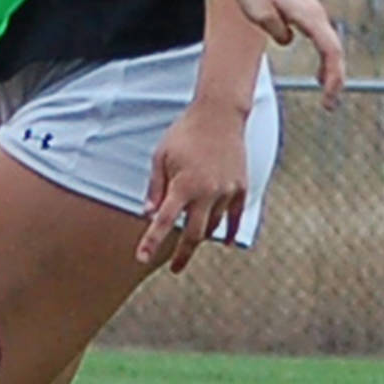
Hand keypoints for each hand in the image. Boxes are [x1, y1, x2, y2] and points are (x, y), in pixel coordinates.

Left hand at [136, 100, 247, 272]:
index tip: (141, 257)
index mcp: (184, 185)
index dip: (152, 241)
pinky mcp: (242, 187)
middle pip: (194, 234)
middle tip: (174, 269)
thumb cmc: (185, 134)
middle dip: (183, 254)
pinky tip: (226, 241)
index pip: (164, 221)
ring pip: (214, 226)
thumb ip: (155, 187)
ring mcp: (227, 191)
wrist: (220, 115)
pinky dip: (230, 230)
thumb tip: (149, 214)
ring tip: (190, 244)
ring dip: (201, 236)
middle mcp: (207, 192)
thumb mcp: (161, 156)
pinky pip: (236, 217)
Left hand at [226, 0, 344, 106]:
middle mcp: (317, 14)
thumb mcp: (258, 12)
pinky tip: (320, 76)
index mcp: (309, 15)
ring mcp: (313, 14)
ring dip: (332, 71)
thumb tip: (288, 41)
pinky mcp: (306, 15)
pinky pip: (323, 42)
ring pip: (332, 47)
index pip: (330, 50)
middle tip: (329, 106)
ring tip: (328, 96)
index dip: (333, 75)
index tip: (328, 96)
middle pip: (335, 51)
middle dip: (336, 79)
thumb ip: (276, 29)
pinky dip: (326, 60)